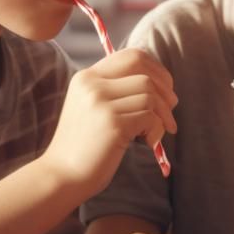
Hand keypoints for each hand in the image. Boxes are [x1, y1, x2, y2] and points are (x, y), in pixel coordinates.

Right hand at [42, 49, 176, 196]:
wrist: (62, 177)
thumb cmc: (85, 146)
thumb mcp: (95, 108)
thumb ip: (118, 91)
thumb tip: (164, 84)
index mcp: (87, 77)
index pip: (132, 56)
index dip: (156, 70)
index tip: (166, 90)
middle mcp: (92, 84)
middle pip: (144, 71)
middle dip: (165, 89)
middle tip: (170, 110)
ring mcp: (100, 102)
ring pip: (150, 94)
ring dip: (162, 115)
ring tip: (154, 134)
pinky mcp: (112, 122)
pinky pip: (150, 116)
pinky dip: (156, 130)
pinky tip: (149, 143)